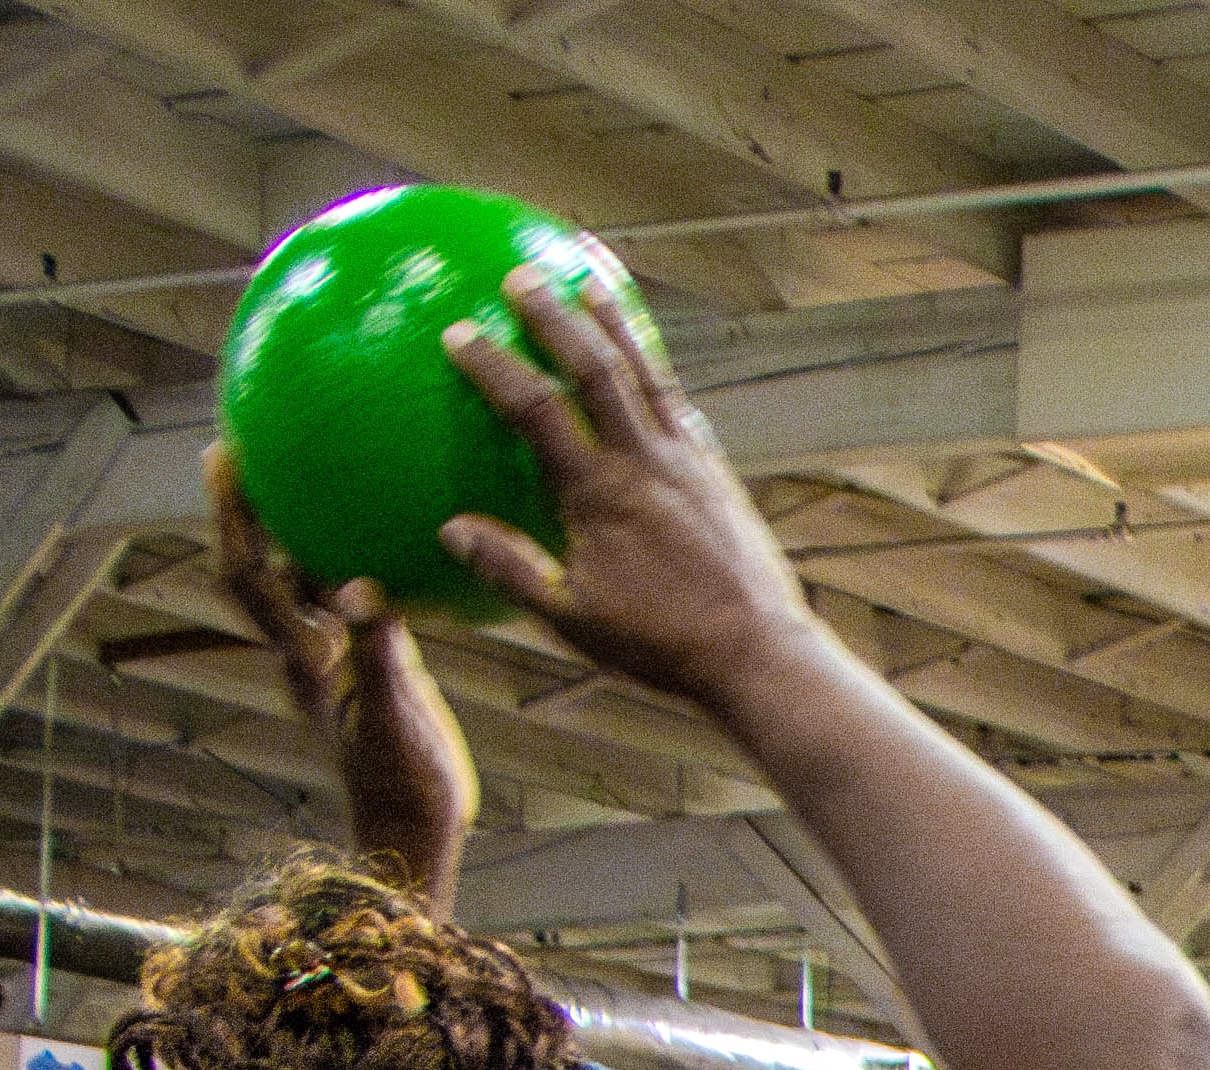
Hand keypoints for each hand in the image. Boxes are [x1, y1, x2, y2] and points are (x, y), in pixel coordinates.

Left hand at [206, 453, 469, 822]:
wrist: (415, 835)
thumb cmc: (405, 788)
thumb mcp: (396, 717)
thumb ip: (377, 651)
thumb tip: (360, 586)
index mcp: (303, 659)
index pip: (249, 575)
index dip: (233, 515)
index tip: (227, 456)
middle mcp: (308, 650)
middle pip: (261, 564)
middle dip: (247, 505)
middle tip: (247, 442)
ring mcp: (337, 659)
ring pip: (304, 579)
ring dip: (296, 526)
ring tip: (308, 469)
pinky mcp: (370, 666)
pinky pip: (354, 598)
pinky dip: (355, 559)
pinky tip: (382, 531)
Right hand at [433, 266, 820, 710]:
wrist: (759, 652)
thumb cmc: (661, 645)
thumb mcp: (573, 620)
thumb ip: (510, 570)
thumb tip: (450, 531)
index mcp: (599, 495)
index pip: (536, 411)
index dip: (495, 367)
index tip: (458, 333)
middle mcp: (645, 463)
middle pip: (596, 368)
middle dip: (556, 318)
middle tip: (521, 276)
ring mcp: (688, 462)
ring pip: (648, 374)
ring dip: (616, 325)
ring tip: (590, 282)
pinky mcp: (718, 473)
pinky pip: (681, 406)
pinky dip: (657, 374)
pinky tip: (648, 362)